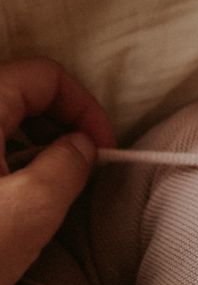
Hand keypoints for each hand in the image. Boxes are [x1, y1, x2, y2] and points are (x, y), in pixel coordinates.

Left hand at [0, 58, 114, 284]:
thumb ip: (67, 166)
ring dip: (37, 147)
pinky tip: (17, 201)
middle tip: (82, 168)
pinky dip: (11, 163)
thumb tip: (82, 147)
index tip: (101, 150)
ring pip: (2, 122)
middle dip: (62, 126)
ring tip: (51, 189)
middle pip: (21, 92)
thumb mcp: (31, 209)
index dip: (84, 107)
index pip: (43, 75)